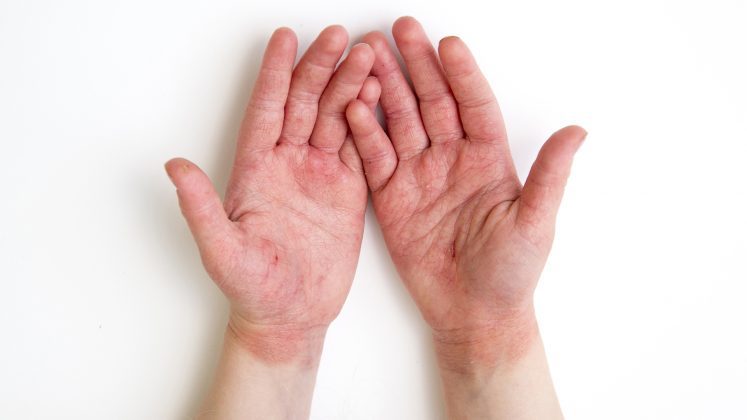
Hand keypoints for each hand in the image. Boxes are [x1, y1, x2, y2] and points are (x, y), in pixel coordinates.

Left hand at [166, 26, 377, 361]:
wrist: (290, 317)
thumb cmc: (252, 289)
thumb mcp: (222, 252)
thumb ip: (201, 209)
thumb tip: (175, 166)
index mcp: (255, 170)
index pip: (266, 110)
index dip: (275, 74)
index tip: (285, 38)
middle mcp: (287, 164)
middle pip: (304, 104)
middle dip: (321, 68)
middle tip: (341, 37)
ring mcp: (318, 175)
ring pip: (335, 119)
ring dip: (349, 86)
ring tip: (368, 55)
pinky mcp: (346, 192)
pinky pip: (358, 148)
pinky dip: (369, 121)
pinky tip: (378, 96)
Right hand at [347, 17, 584, 365]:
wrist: (473, 314)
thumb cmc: (511, 272)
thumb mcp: (536, 222)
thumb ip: (550, 175)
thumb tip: (578, 131)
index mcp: (489, 160)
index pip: (474, 105)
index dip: (462, 75)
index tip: (449, 44)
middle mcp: (452, 160)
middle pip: (432, 102)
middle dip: (417, 66)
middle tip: (400, 31)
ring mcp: (420, 175)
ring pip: (400, 122)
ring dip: (385, 90)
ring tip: (369, 57)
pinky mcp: (393, 197)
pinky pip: (376, 158)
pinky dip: (364, 133)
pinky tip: (354, 107)